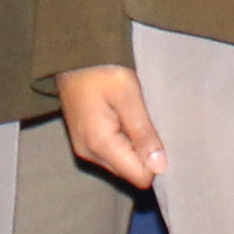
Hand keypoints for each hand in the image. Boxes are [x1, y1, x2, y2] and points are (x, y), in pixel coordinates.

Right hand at [58, 64, 162, 189]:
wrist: (73, 57)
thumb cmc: (101, 71)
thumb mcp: (128, 96)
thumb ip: (143, 132)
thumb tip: (160, 167)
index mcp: (99, 144)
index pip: (139, 176)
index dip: (155, 160)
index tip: (160, 135)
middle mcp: (89, 154)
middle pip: (131, 173)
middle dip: (146, 155)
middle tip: (147, 122)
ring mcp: (85, 150)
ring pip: (123, 165)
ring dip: (136, 148)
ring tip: (135, 118)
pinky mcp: (86, 143)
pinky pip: (114, 155)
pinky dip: (125, 143)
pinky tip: (125, 120)